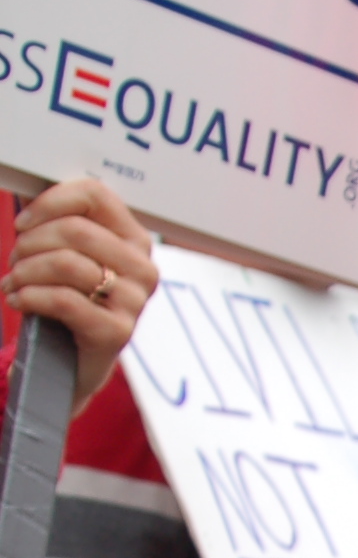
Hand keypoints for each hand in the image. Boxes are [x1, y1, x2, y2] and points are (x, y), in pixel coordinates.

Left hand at [6, 181, 156, 416]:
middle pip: (74, 229)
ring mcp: (134, 302)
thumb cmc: (71, 303)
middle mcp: (143, 269)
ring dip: (24, 271)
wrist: (73, 362)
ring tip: (14, 282)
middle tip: (15, 260)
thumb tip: (31, 207)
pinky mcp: (117, 332)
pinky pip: (62, 300)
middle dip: (29, 242)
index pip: (96, 195)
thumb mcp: (73, 258)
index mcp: (134, 241)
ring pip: (65, 263)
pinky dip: (28, 296)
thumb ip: (64, 227)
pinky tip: (18, 299)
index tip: (25, 222)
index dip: (50, 202)